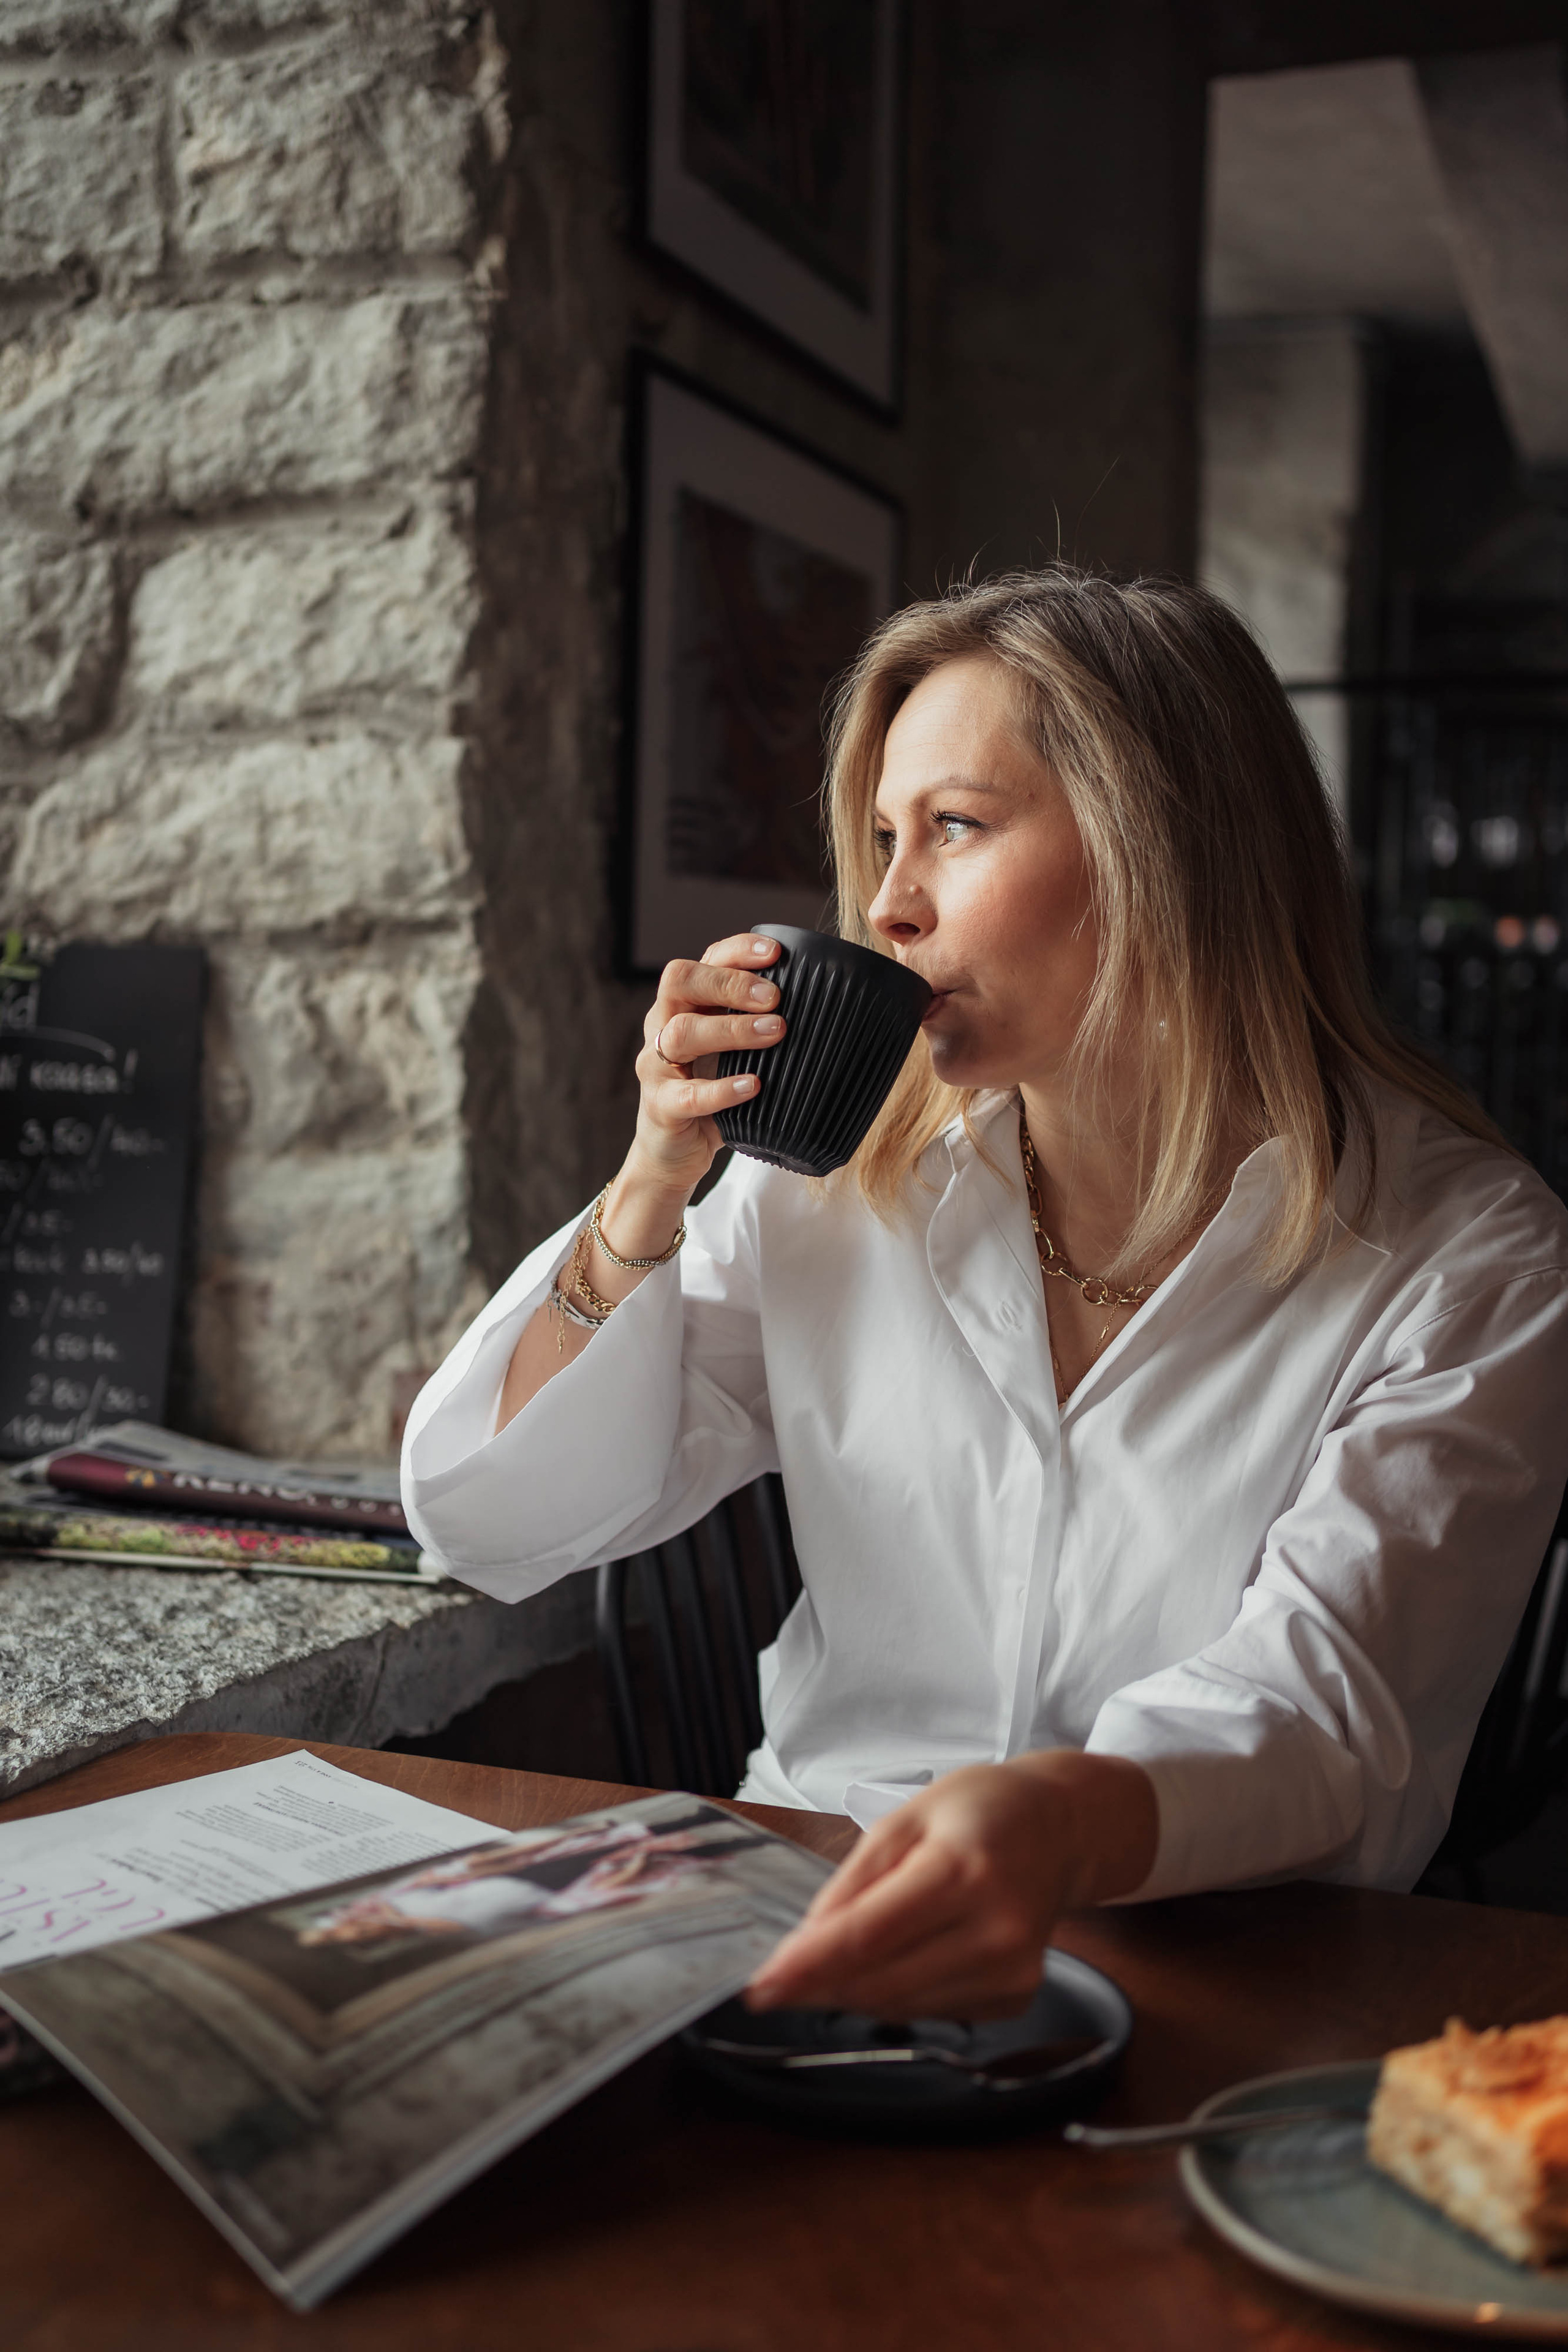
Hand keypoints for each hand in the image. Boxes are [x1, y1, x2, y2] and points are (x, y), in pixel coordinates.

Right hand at [626, 933, 785, 1199]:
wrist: (675, 1153)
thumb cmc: (717, 1093)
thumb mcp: (739, 1055)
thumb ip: (765, 1029)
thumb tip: (839, 1013)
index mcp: (685, 1005)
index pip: (704, 960)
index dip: (736, 951)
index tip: (776, 953)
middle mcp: (663, 1025)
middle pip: (680, 982)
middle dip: (729, 982)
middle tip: (775, 997)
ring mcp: (656, 1066)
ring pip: (680, 1033)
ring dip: (731, 1029)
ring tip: (775, 1032)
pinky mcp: (661, 1107)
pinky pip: (686, 1095)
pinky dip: (721, 1090)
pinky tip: (754, 1086)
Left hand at [744, 1752, 1157, 2021]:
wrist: (1061, 1829)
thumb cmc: (979, 1813)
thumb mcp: (904, 1820)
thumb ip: (853, 1883)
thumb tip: (805, 1944)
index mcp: (963, 1871)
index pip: (870, 1936)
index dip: (807, 1967)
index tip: (759, 1987)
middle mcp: (996, 1930)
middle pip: (882, 1983)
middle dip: (819, 1986)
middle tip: (776, 1980)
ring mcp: (1012, 1973)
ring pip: (901, 2006)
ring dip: (854, 1992)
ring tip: (834, 1960)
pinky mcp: (1015, 1998)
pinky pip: (929, 2011)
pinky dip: (896, 1993)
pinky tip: (900, 1957)